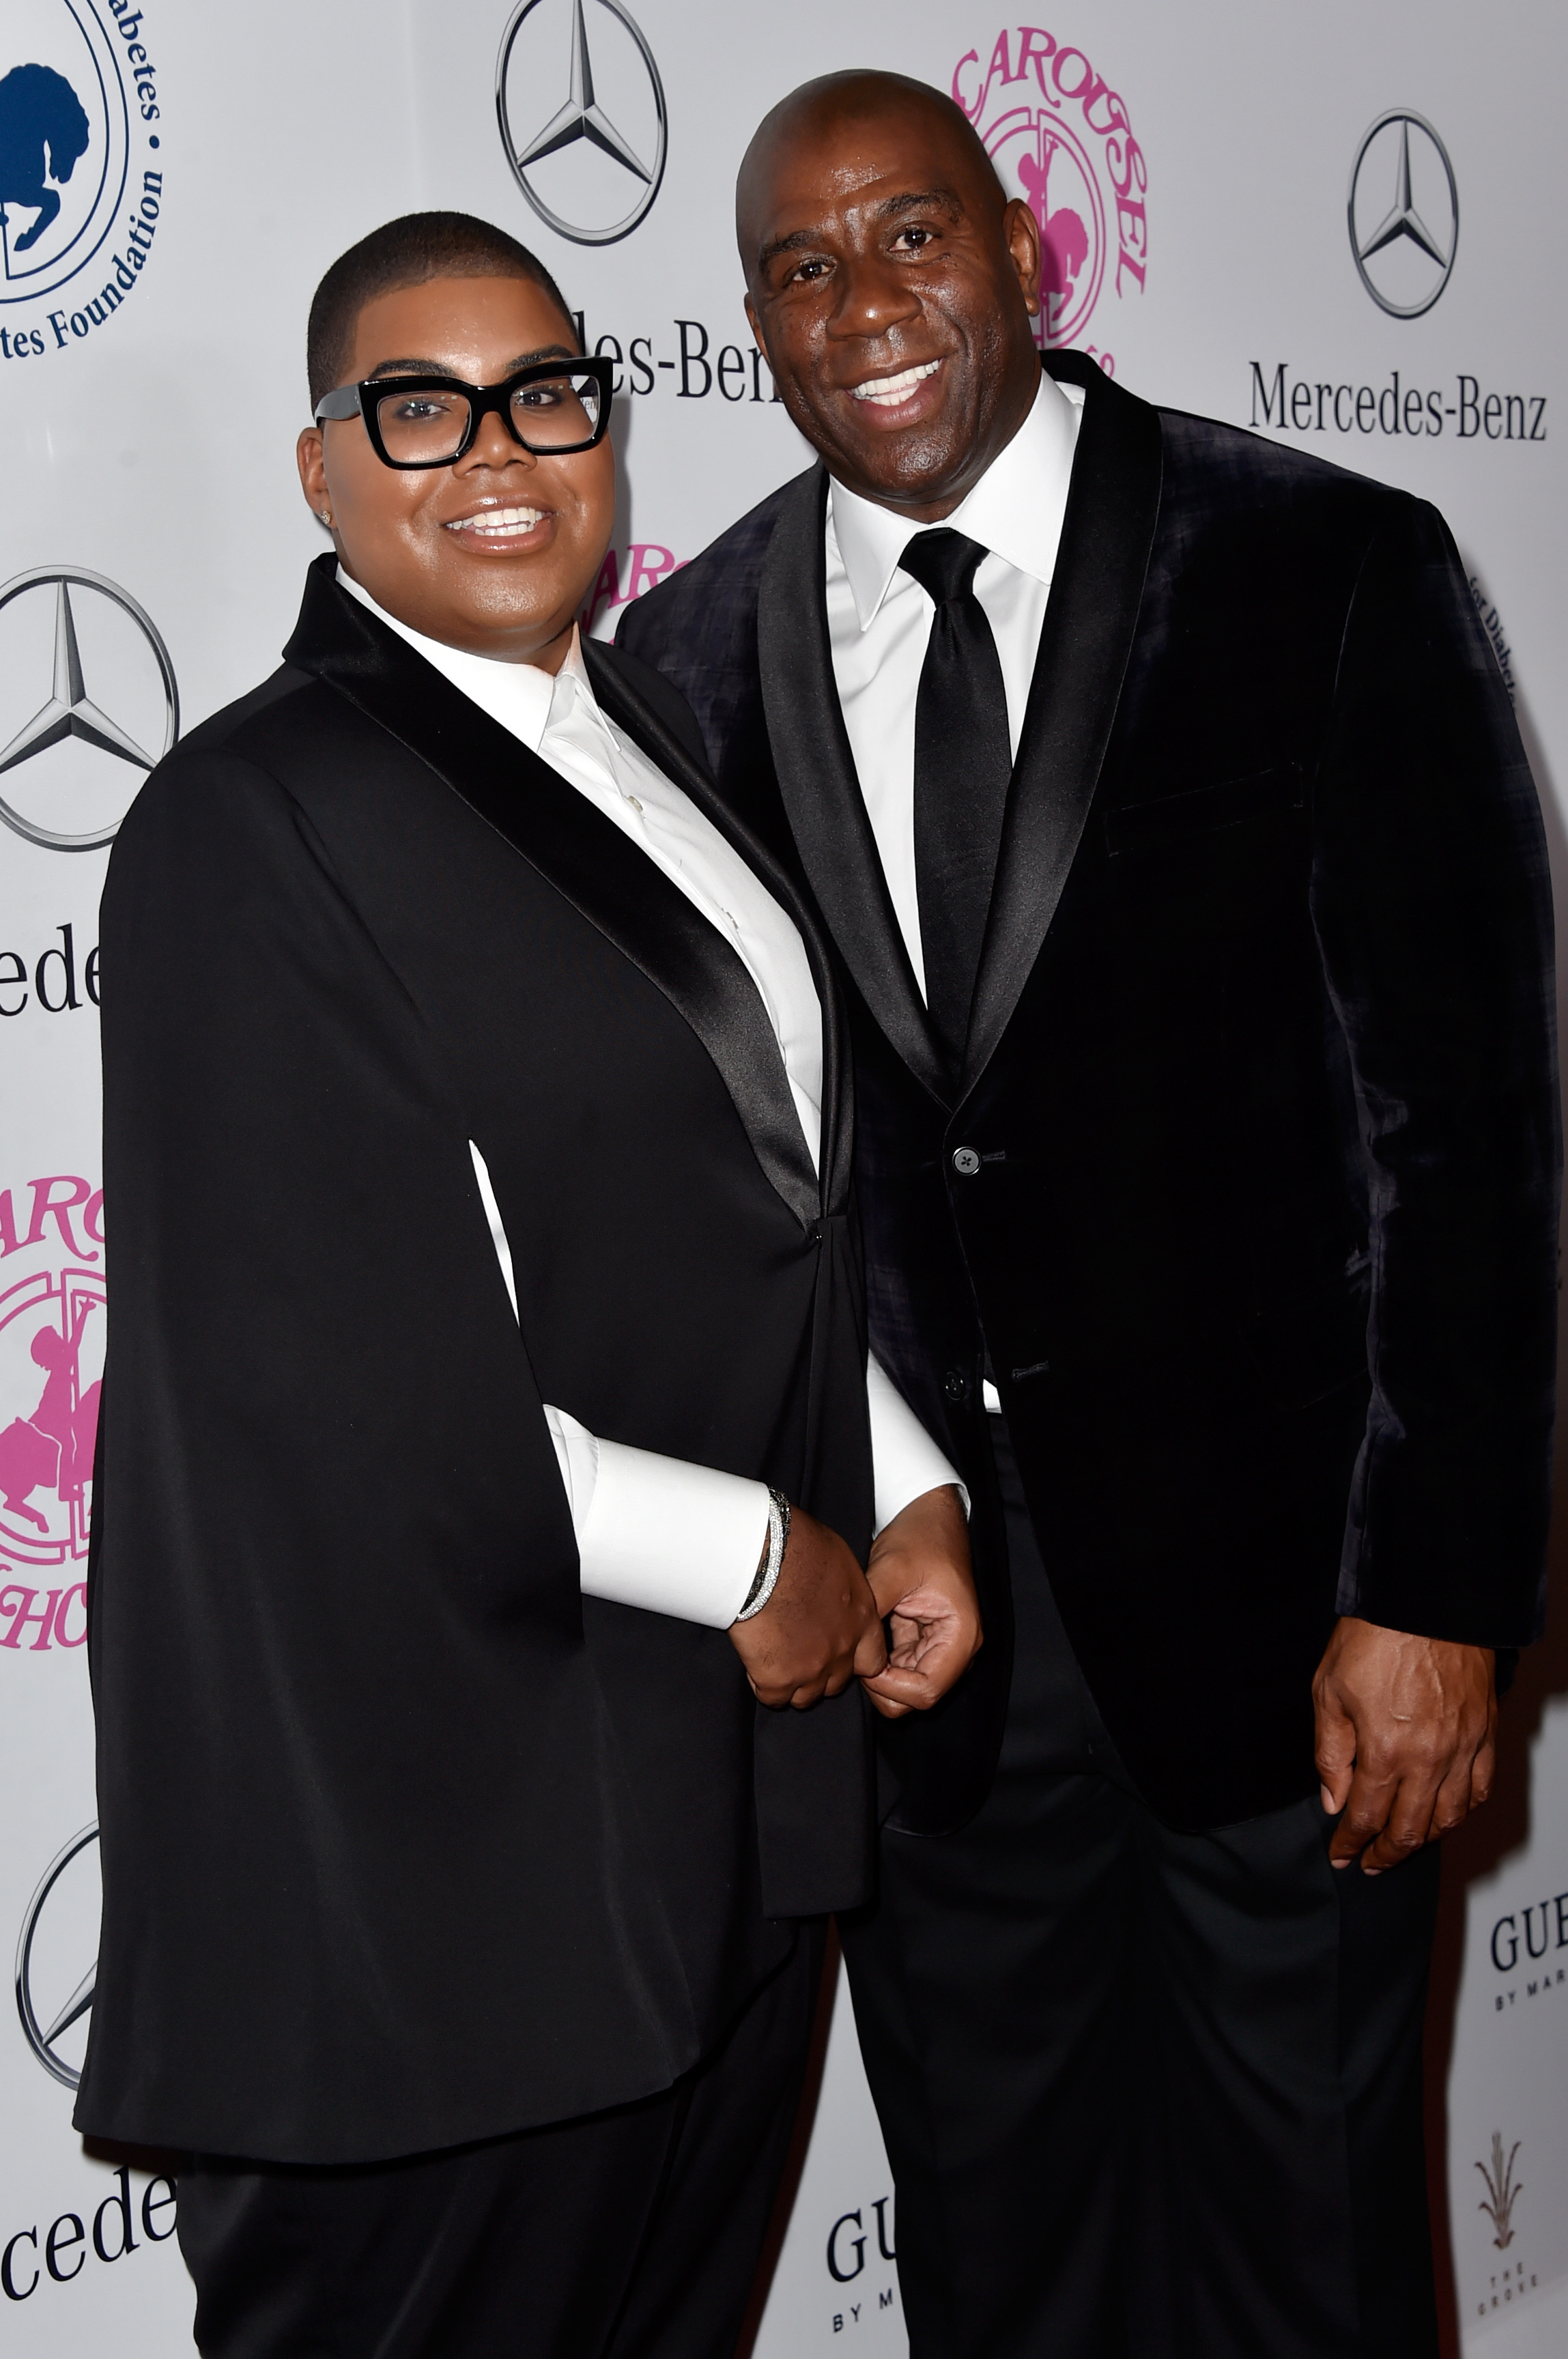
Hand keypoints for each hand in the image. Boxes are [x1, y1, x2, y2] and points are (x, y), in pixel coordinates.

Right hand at [729, 1505, 886, 1710]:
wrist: (765, 1558)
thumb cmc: (799, 1547)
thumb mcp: (841, 1563)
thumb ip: (845, 1593)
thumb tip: (835, 1594)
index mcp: (862, 1621)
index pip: (873, 1662)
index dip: (854, 1661)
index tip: (838, 1653)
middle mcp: (842, 1651)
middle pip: (836, 1683)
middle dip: (820, 1673)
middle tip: (799, 1651)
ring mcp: (811, 1669)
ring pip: (805, 1697)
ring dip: (792, 1683)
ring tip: (775, 1657)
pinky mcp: (778, 1679)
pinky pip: (772, 1698)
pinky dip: (762, 1684)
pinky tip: (756, 1661)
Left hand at [859, 1485, 982, 1720]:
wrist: (930, 1516)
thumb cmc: (918, 1537)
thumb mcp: (892, 1568)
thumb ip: (872, 1609)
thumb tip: (847, 1643)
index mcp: (961, 1635)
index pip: (926, 1691)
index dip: (889, 1686)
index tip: (862, 1663)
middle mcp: (958, 1648)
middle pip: (916, 1696)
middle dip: (882, 1683)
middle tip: (857, 1652)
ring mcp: (942, 1646)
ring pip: (907, 1687)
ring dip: (880, 1672)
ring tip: (860, 1638)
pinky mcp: (925, 1640)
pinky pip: (900, 1668)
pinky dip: (880, 1660)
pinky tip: (866, 1634)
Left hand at [1313, 1615, 1496, 1871]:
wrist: (1425, 1601)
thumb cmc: (1375, 1636)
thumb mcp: (1329, 1691)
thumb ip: (1330, 1753)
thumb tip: (1333, 1799)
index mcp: (1385, 1749)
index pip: (1366, 1816)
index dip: (1351, 1842)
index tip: (1341, 1853)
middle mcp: (1429, 1757)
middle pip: (1410, 1829)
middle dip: (1386, 1853)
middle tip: (1370, 1863)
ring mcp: (1463, 1748)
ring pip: (1449, 1817)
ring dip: (1425, 1840)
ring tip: (1404, 1846)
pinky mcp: (1485, 1733)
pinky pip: (1480, 1789)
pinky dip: (1463, 1811)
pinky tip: (1447, 1815)